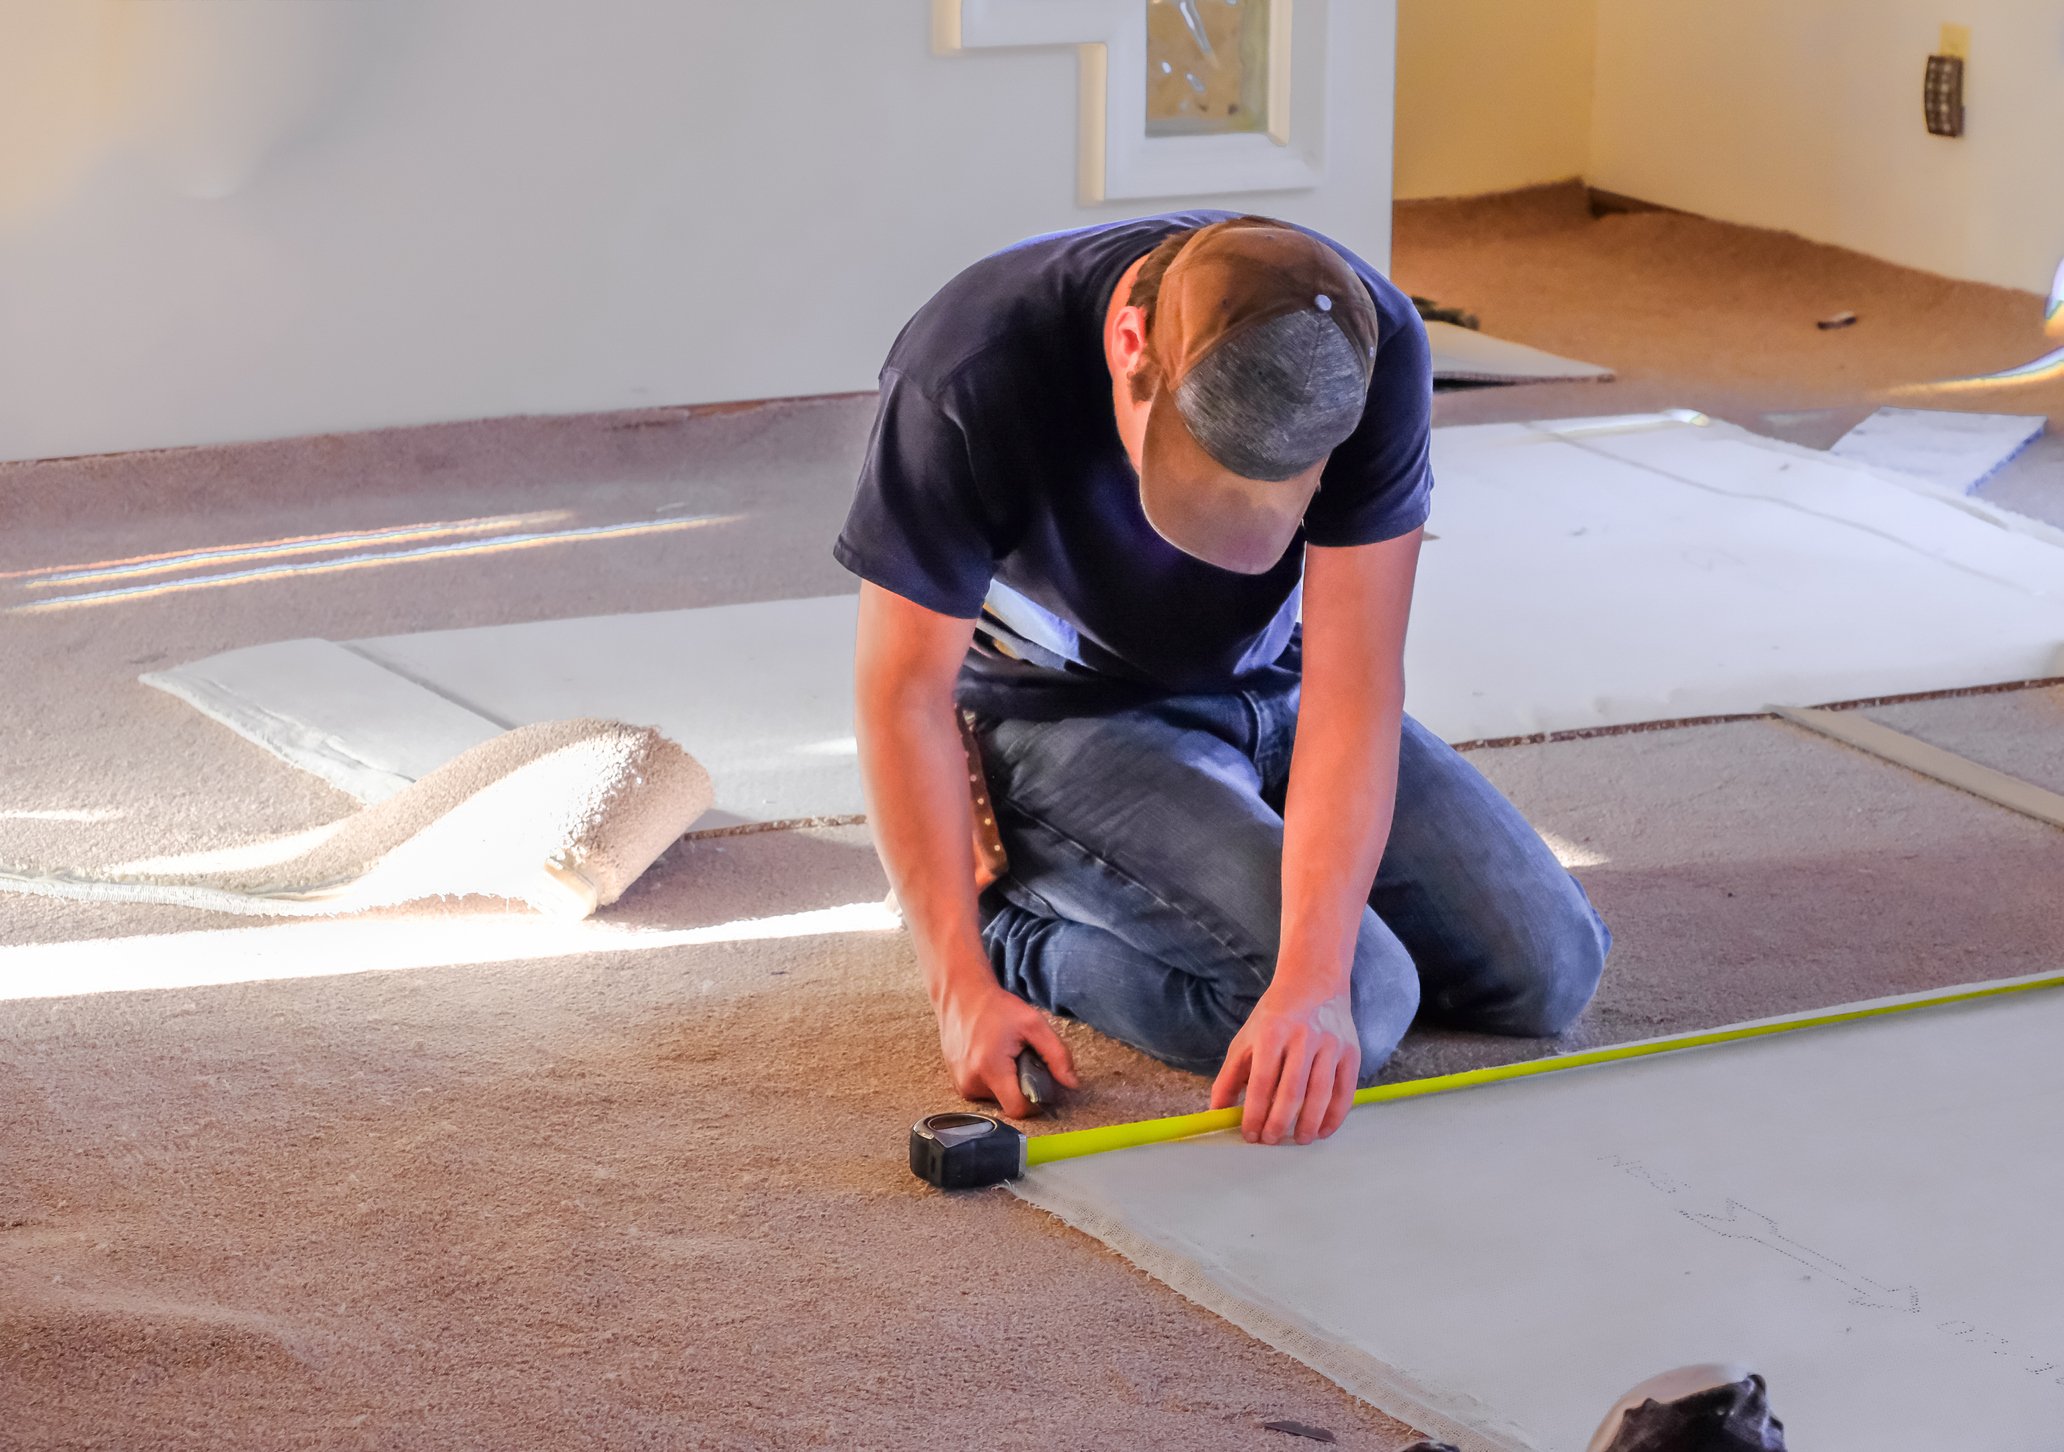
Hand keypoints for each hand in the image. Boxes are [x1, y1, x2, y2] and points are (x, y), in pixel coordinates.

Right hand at [936, 984, 1079, 1118]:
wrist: (962, 997)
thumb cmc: (998, 1008)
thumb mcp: (1034, 1024)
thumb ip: (1057, 1055)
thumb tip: (1072, 1083)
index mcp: (990, 1069)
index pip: (1018, 1109)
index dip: (1035, 1101)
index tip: (1039, 1080)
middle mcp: (971, 1082)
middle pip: (1008, 1103)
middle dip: (1020, 1087)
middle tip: (1020, 1059)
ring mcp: (961, 1085)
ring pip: (996, 1100)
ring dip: (1007, 1083)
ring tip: (1005, 1056)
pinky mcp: (958, 1083)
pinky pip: (984, 1093)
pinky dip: (994, 1081)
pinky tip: (993, 1058)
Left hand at [1210, 981, 1359, 1144]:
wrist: (1314, 982)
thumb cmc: (1275, 1016)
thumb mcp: (1246, 1039)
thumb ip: (1230, 1076)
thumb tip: (1216, 1113)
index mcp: (1272, 1033)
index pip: (1262, 1082)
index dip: (1255, 1113)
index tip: (1250, 1135)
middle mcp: (1303, 1038)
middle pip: (1291, 1091)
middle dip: (1279, 1122)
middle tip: (1271, 1141)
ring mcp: (1330, 1044)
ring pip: (1321, 1094)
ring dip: (1308, 1124)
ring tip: (1297, 1140)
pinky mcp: (1351, 1052)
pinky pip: (1345, 1091)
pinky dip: (1335, 1116)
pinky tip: (1322, 1130)